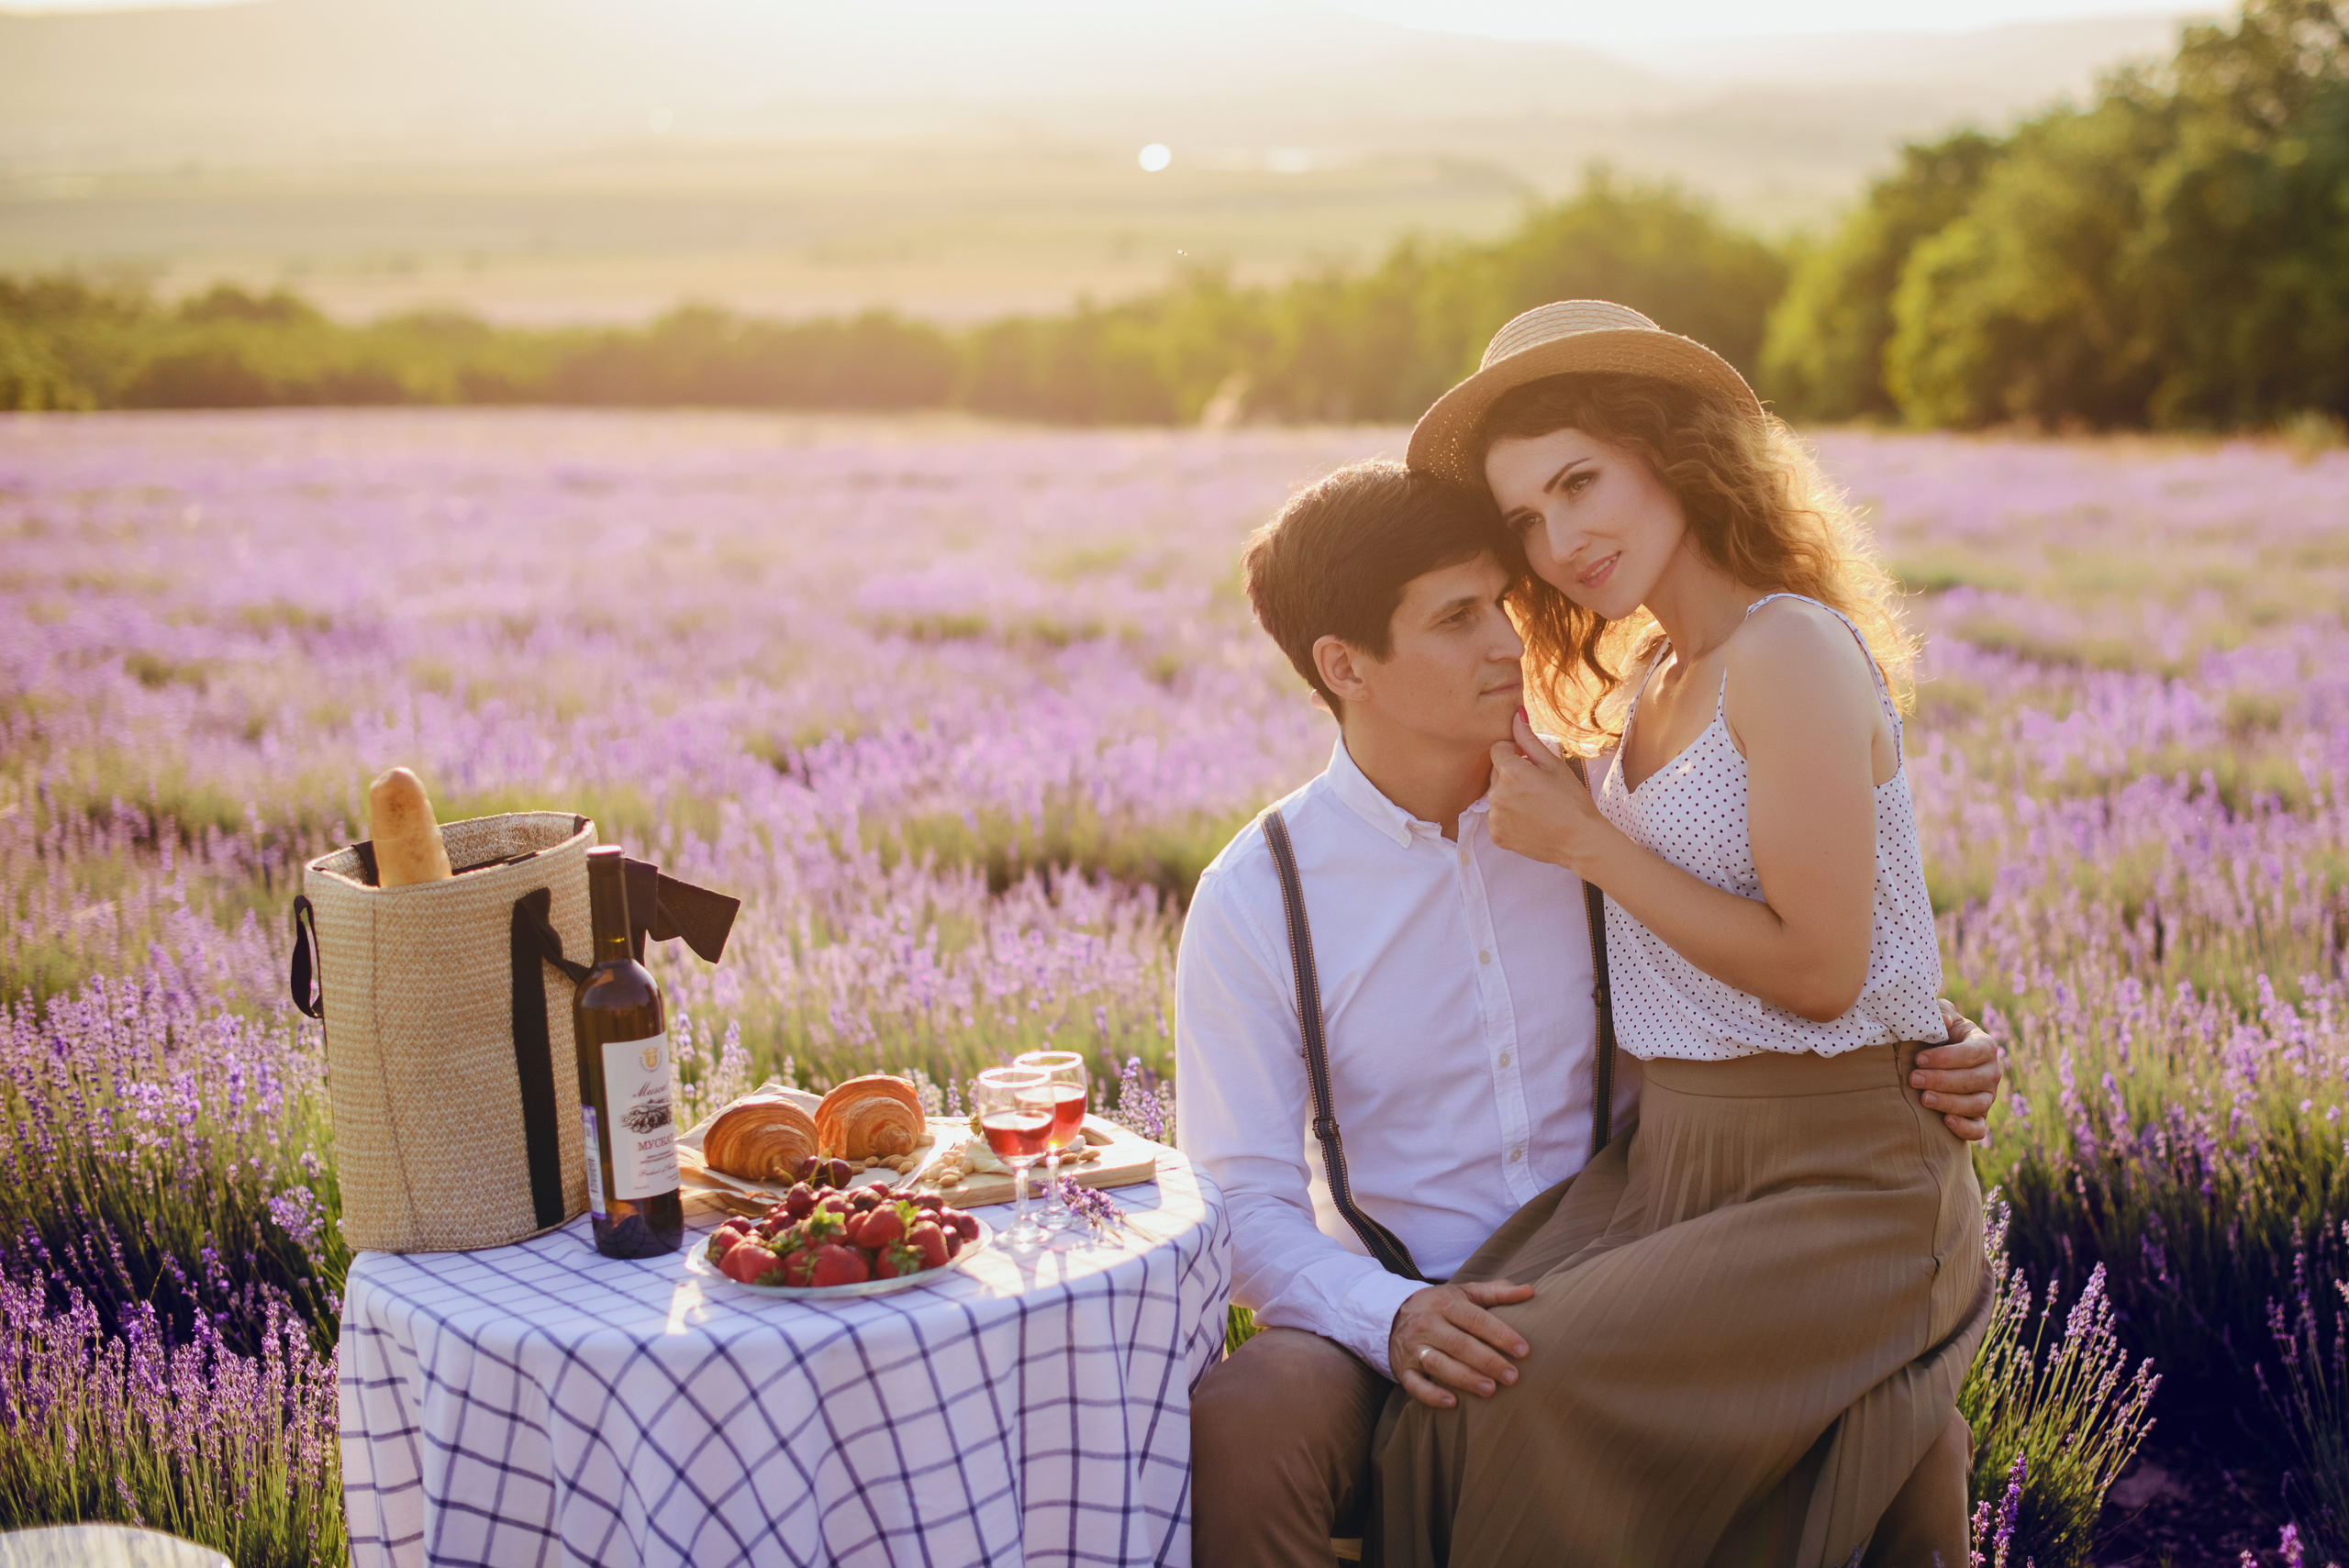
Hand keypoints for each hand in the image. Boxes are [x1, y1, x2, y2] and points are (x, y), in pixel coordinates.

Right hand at [1389, 1280, 1535, 1408]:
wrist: (1390, 1314)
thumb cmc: (1440, 1305)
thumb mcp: (1465, 1293)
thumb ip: (1497, 1292)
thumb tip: (1531, 1291)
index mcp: (1445, 1304)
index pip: (1475, 1319)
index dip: (1500, 1335)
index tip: (1524, 1350)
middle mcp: (1427, 1325)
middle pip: (1459, 1344)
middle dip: (1487, 1361)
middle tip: (1513, 1377)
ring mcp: (1413, 1348)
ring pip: (1439, 1364)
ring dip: (1465, 1378)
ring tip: (1490, 1390)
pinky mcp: (1403, 1369)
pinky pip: (1415, 1384)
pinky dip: (1432, 1395)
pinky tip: (1453, 1403)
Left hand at [1488, 710, 1615, 874]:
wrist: (1580, 840)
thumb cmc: (1572, 800)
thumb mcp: (1553, 765)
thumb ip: (1529, 739)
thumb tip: (1515, 713)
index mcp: (1511, 772)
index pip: (1498, 749)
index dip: (1514, 752)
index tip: (1531, 763)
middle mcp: (1496, 794)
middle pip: (1495, 772)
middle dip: (1511, 774)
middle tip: (1537, 786)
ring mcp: (1494, 817)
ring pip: (1495, 795)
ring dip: (1509, 795)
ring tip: (1535, 804)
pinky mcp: (1496, 835)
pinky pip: (1496, 816)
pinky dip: (1508, 816)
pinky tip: (1529, 820)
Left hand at [1912, 999, 2003, 1141]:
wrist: (1937, 1058)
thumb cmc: (1939, 1034)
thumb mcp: (1941, 1017)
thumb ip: (1942, 1013)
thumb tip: (1945, 1022)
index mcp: (1985, 1046)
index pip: (1972, 1053)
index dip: (1946, 1058)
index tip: (1919, 1059)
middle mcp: (1991, 1073)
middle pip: (1973, 1080)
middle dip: (1942, 1080)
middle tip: (1914, 1079)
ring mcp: (1988, 1096)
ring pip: (1976, 1104)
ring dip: (1949, 1103)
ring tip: (1924, 1098)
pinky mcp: (1979, 1117)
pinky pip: (1979, 1129)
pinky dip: (1966, 1128)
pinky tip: (1946, 1122)